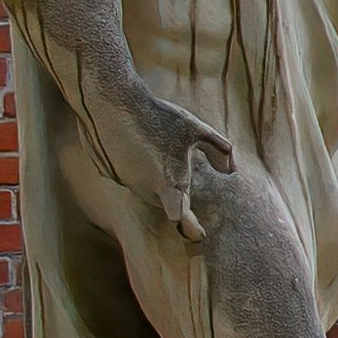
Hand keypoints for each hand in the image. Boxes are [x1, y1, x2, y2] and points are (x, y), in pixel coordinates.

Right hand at [123, 95, 239, 239]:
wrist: (112, 103)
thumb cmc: (159, 116)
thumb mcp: (197, 130)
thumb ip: (220, 151)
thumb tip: (229, 170)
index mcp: (168, 182)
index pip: (180, 218)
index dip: (190, 229)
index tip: (199, 235)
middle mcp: (144, 188)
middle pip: (165, 200)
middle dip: (174, 191)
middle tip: (177, 166)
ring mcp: (124, 182)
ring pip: (146, 189)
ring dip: (155, 178)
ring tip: (155, 147)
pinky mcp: (108, 173)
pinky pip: (129, 176)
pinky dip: (137, 167)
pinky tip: (137, 144)